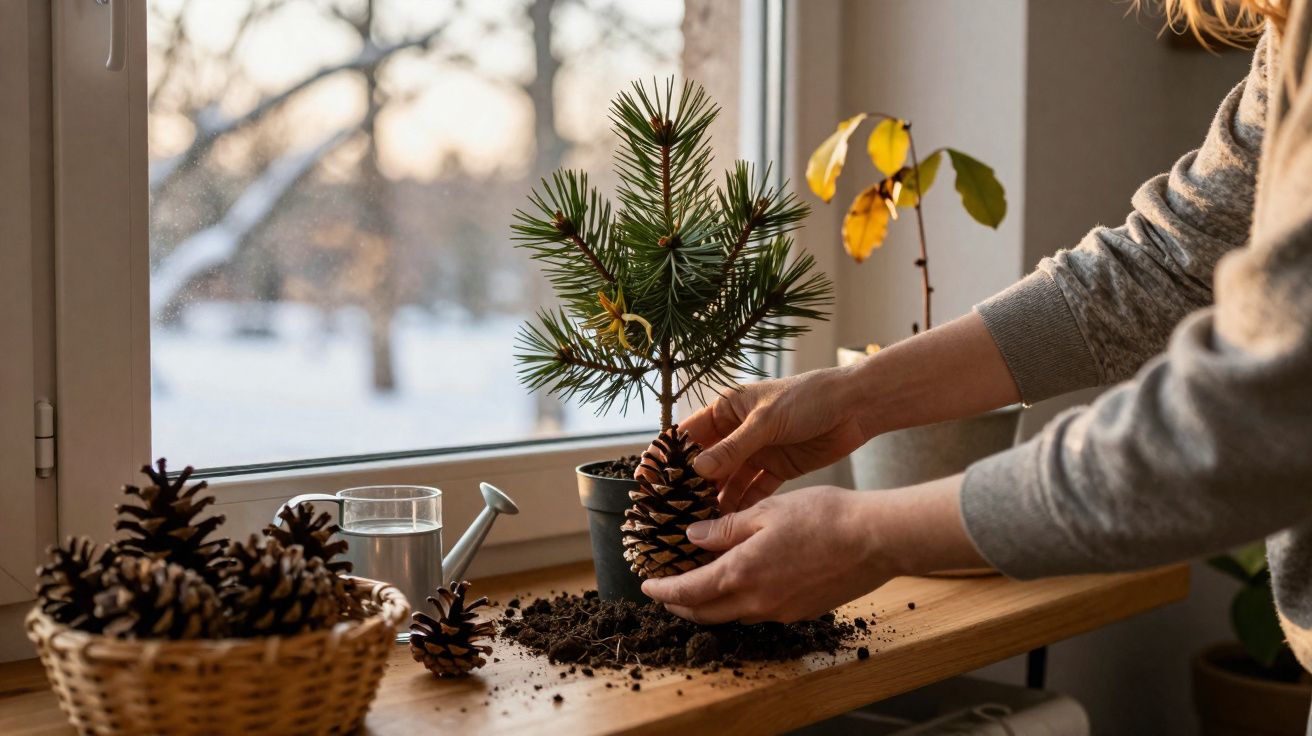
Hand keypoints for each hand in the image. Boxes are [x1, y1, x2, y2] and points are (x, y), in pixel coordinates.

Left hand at [641, 477, 986, 623]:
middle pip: (705, 613)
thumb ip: (725, 528)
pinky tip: (745, 583)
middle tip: (668, 592)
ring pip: (732, 615)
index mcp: (741, 573)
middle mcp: (756, 601)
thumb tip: (692, 536)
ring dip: (710, 605)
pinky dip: (740, 602)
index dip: (663, 591)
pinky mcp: (800, 613)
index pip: (688, 592)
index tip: (647, 587)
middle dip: (680, 605)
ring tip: (702, 584)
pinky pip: (759, 613)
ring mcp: (780, 611)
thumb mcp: (766, 512)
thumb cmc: (823, 516)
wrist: (874, 540)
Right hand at [680, 366, 871, 511]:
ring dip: (714, 502)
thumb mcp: (767, 421)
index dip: (666, 455)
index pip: (688, 434)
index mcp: (728, 409)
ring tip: (696, 527)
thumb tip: (698, 470)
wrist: (854, 406)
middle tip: (668, 513)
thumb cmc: (808, 398)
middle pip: (705, 464)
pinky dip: (741, 507)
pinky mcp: (776, 470)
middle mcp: (737, 433)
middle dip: (687, 487)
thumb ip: (734, 447)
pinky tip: (727, 527)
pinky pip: (752, 492)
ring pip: (727, 482)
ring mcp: (757, 453)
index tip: (645, 477)